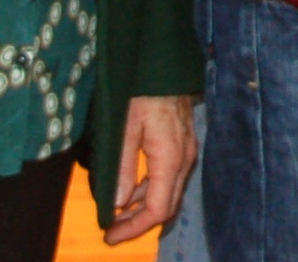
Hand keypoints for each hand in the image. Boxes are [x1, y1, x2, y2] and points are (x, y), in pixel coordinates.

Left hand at [107, 94, 196, 242]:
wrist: (164, 62)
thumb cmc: (142, 90)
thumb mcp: (125, 127)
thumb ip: (123, 166)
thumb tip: (118, 202)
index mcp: (170, 158)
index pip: (158, 209)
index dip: (134, 227)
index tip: (111, 235)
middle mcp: (184, 159)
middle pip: (167, 206)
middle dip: (139, 222)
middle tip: (112, 229)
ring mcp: (187, 151)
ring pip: (169, 193)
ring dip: (144, 207)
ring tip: (118, 212)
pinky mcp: (184, 144)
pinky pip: (170, 178)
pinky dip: (151, 190)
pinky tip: (132, 189)